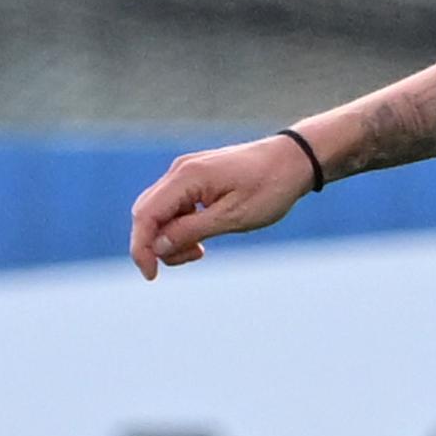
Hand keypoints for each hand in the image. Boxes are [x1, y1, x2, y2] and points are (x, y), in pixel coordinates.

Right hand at [128, 134, 314, 277]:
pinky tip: (202, 238)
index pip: (145, 215)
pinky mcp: (195, 178)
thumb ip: (190, 231)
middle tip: (193, 258)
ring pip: (160, 211)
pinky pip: (175, 206)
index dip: (141, 248)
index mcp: (186, 177)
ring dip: (172, 237)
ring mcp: (186, 172)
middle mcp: (180, 171)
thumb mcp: (232, 217)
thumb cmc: (269, 187)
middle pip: (147, 213)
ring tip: (201, 250)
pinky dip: (182, 226)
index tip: (152, 275)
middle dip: (157, 244)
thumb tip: (156, 247)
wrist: (294, 160)